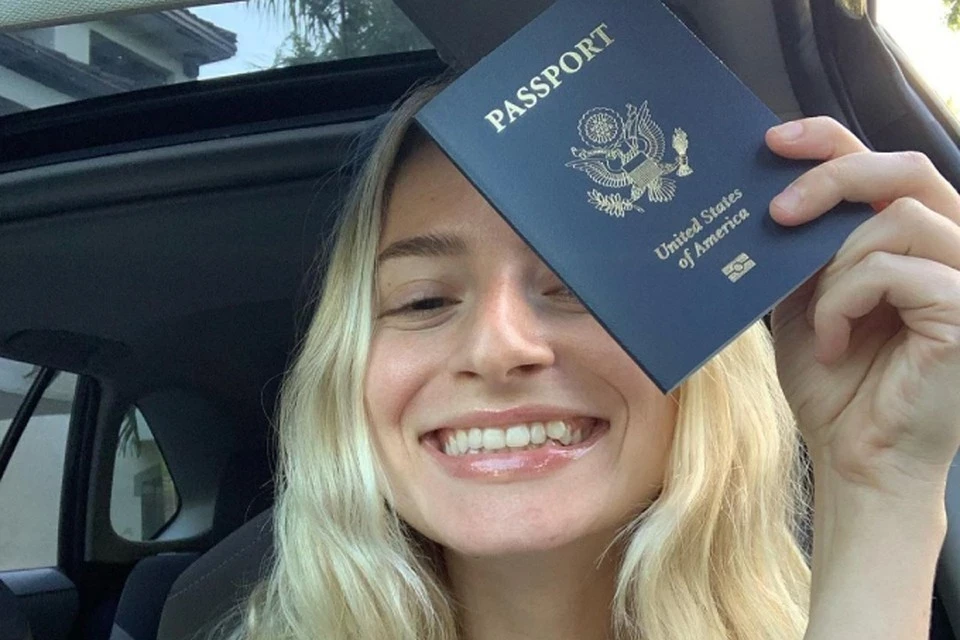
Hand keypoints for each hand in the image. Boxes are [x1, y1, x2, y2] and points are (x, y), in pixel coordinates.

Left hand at [766, 117, 959, 495]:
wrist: (854, 457)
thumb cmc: (834, 382)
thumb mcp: (807, 298)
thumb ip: (806, 247)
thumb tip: (773, 192)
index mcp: (916, 240)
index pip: (884, 164)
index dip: (832, 140)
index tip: (773, 141)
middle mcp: (953, 248)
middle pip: (904, 169)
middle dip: (831, 178)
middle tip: (775, 211)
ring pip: (896, 220)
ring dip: (835, 268)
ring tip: (817, 321)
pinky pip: (893, 271)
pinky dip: (844, 304)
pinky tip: (831, 344)